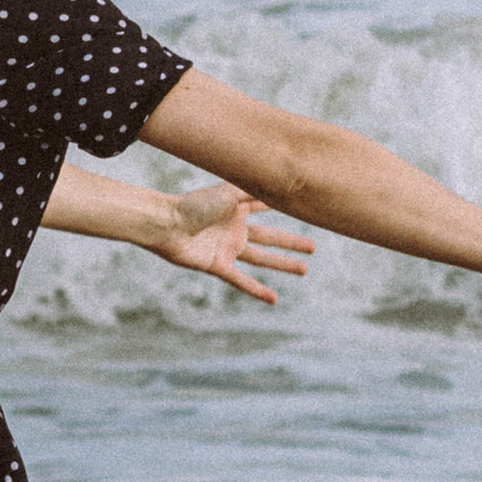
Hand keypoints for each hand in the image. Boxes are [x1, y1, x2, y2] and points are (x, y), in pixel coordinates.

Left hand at [149, 187, 315, 304]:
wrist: (167, 224)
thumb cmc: (195, 204)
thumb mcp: (229, 191)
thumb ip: (254, 189)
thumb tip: (282, 183)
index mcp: (237, 208)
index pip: (266, 207)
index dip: (283, 208)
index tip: (305, 207)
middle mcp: (235, 229)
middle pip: (270, 237)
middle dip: (291, 243)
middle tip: (313, 248)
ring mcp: (227, 248)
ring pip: (261, 258)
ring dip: (282, 265)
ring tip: (304, 270)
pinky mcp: (218, 265)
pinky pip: (241, 280)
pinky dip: (257, 289)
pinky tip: (274, 298)